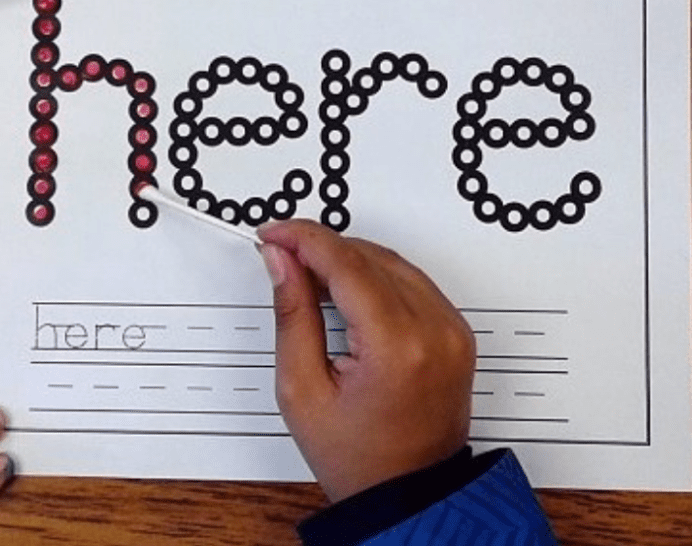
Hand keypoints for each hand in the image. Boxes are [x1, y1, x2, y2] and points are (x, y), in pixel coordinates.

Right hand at [258, 219, 475, 501]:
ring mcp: (452, 328)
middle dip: (321, 247)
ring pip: (391, 261)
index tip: (274, 234)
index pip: (346, 263)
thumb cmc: (359, 459)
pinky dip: (374, 274)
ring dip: (347, 257)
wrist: (409, 496)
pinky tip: (345, 286)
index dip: (304, 239)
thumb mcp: (302, 390)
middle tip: (283, 255)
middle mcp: (435, 329)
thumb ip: (292, 314)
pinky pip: (411, 280)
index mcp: (398, 346)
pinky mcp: (455, 330)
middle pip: (369, 256)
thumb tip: (282, 260)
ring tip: (309, 275)